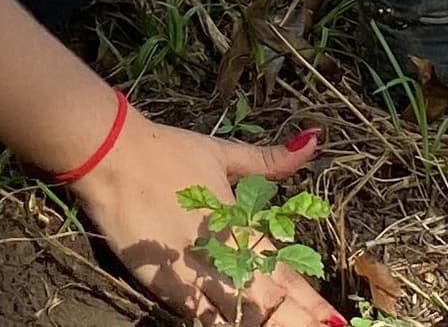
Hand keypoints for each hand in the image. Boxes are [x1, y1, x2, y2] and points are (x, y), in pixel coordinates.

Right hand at [70, 116, 338, 325]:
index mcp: (241, 228)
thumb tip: (314, 140)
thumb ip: (269, 160)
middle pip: (268, 307)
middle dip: (295, 321)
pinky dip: (218, 322)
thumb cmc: (169, 153)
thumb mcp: (222, 154)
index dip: (311, 304)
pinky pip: (199, 316)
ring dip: (261, 324)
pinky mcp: (163, 287)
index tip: (335, 318)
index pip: (286, 276)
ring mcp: (192, 277)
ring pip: (235, 318)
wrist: (112, 158)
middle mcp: (222, 258)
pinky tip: (235, 326)